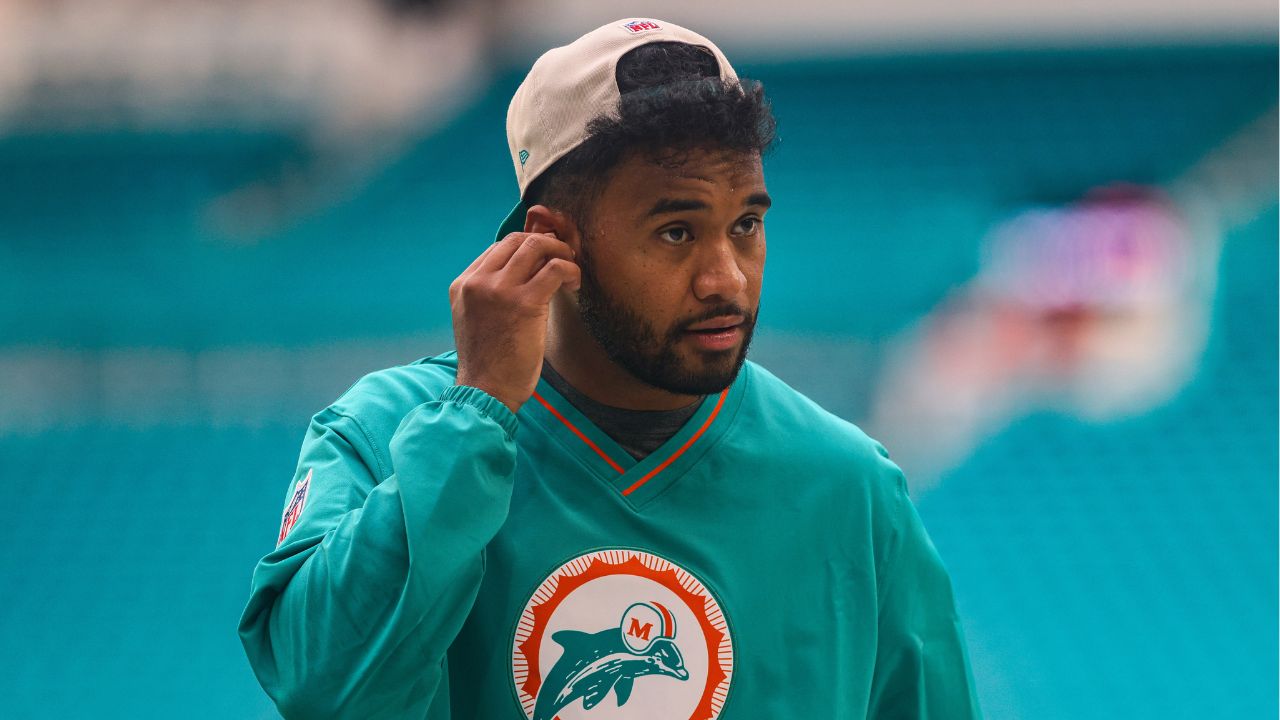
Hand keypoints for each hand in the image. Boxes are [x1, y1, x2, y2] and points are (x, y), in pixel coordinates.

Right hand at [449, 232, 580, 412]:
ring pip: (536, 246)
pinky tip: (574, 283)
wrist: (486, 390)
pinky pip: (555, 268)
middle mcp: (478, 282)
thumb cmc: (488, 361)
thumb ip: (489, 293)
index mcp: (463, 284)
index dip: (527, 246)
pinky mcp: (524, 303)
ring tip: (570, 271)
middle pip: (518, 240)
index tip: (545, 258)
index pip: (499, 247)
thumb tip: (524, 273)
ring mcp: (499, 290)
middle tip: (562, 258)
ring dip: (560, 253)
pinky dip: (570, 270)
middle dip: (546, 243)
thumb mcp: (476, 318)